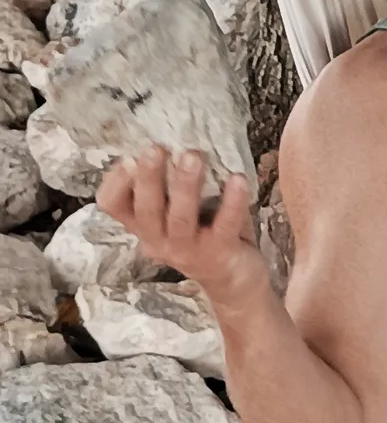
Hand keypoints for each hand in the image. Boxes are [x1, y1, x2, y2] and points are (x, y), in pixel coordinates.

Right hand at [96, 146, 268, 307]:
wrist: (235, 283)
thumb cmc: (205, 235)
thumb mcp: (178, 213)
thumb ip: (171, 187)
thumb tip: (175, 140)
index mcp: (145, 226)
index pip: (113, 206)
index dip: (116, 183)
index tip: (127, 157)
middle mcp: (158, 240)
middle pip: (146, 209)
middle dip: (149, 178)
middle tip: (154, 148)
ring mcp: (188, 250)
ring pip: (181, 218)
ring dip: (185, 186)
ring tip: (192, 157)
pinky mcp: (219, 253)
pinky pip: (224, 225)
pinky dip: (232, 202)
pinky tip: (238, 179)